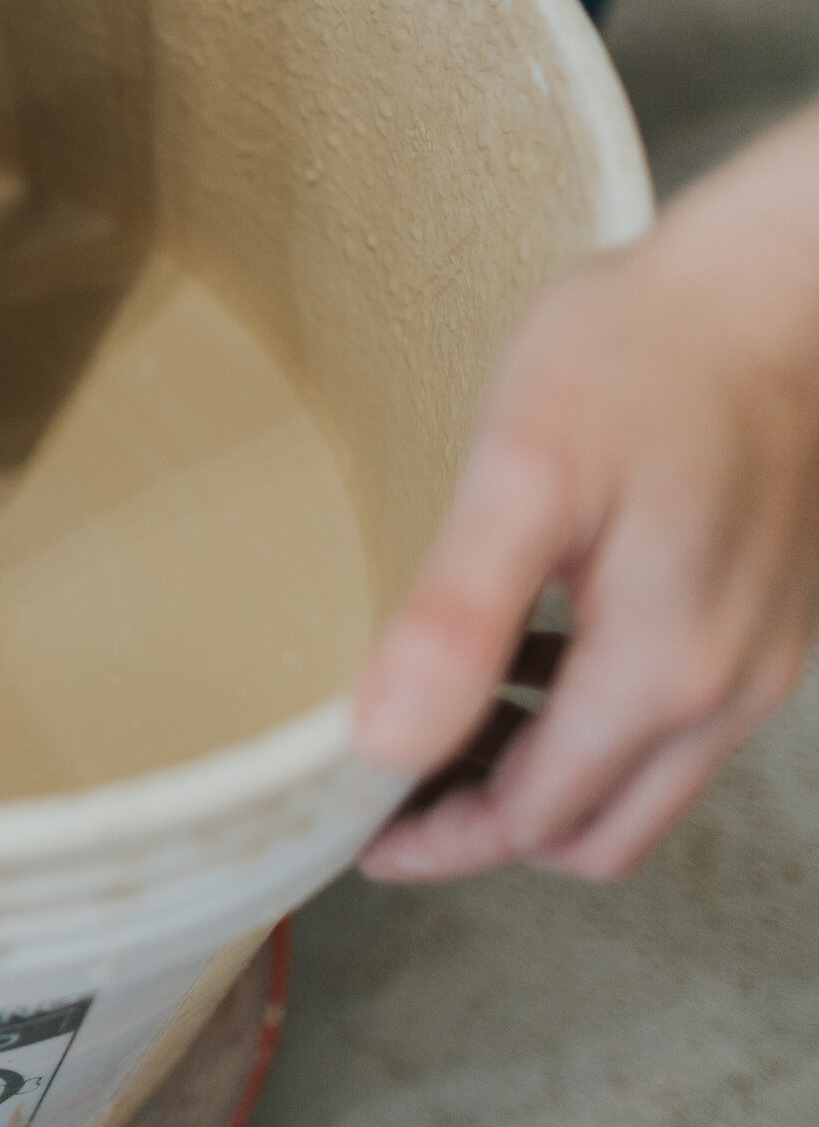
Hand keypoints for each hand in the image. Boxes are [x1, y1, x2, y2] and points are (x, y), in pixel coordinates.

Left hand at [355, 107, 818, 879]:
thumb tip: (386, 740)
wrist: (769, 285)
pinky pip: (675, 716)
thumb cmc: (638, 356)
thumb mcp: (520, 474)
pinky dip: (590, 721)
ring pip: (641, 781)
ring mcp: (760, 655)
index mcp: (662, 673)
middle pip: (596, 826)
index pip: (537, 819)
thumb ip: (459, 616)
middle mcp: (728, 690)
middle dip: (489, 830)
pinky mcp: (768, 613)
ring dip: (540, 777)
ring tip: (438, 723)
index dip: (440, 841)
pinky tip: (524, 653)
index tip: (357, 832)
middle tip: (389, 792)